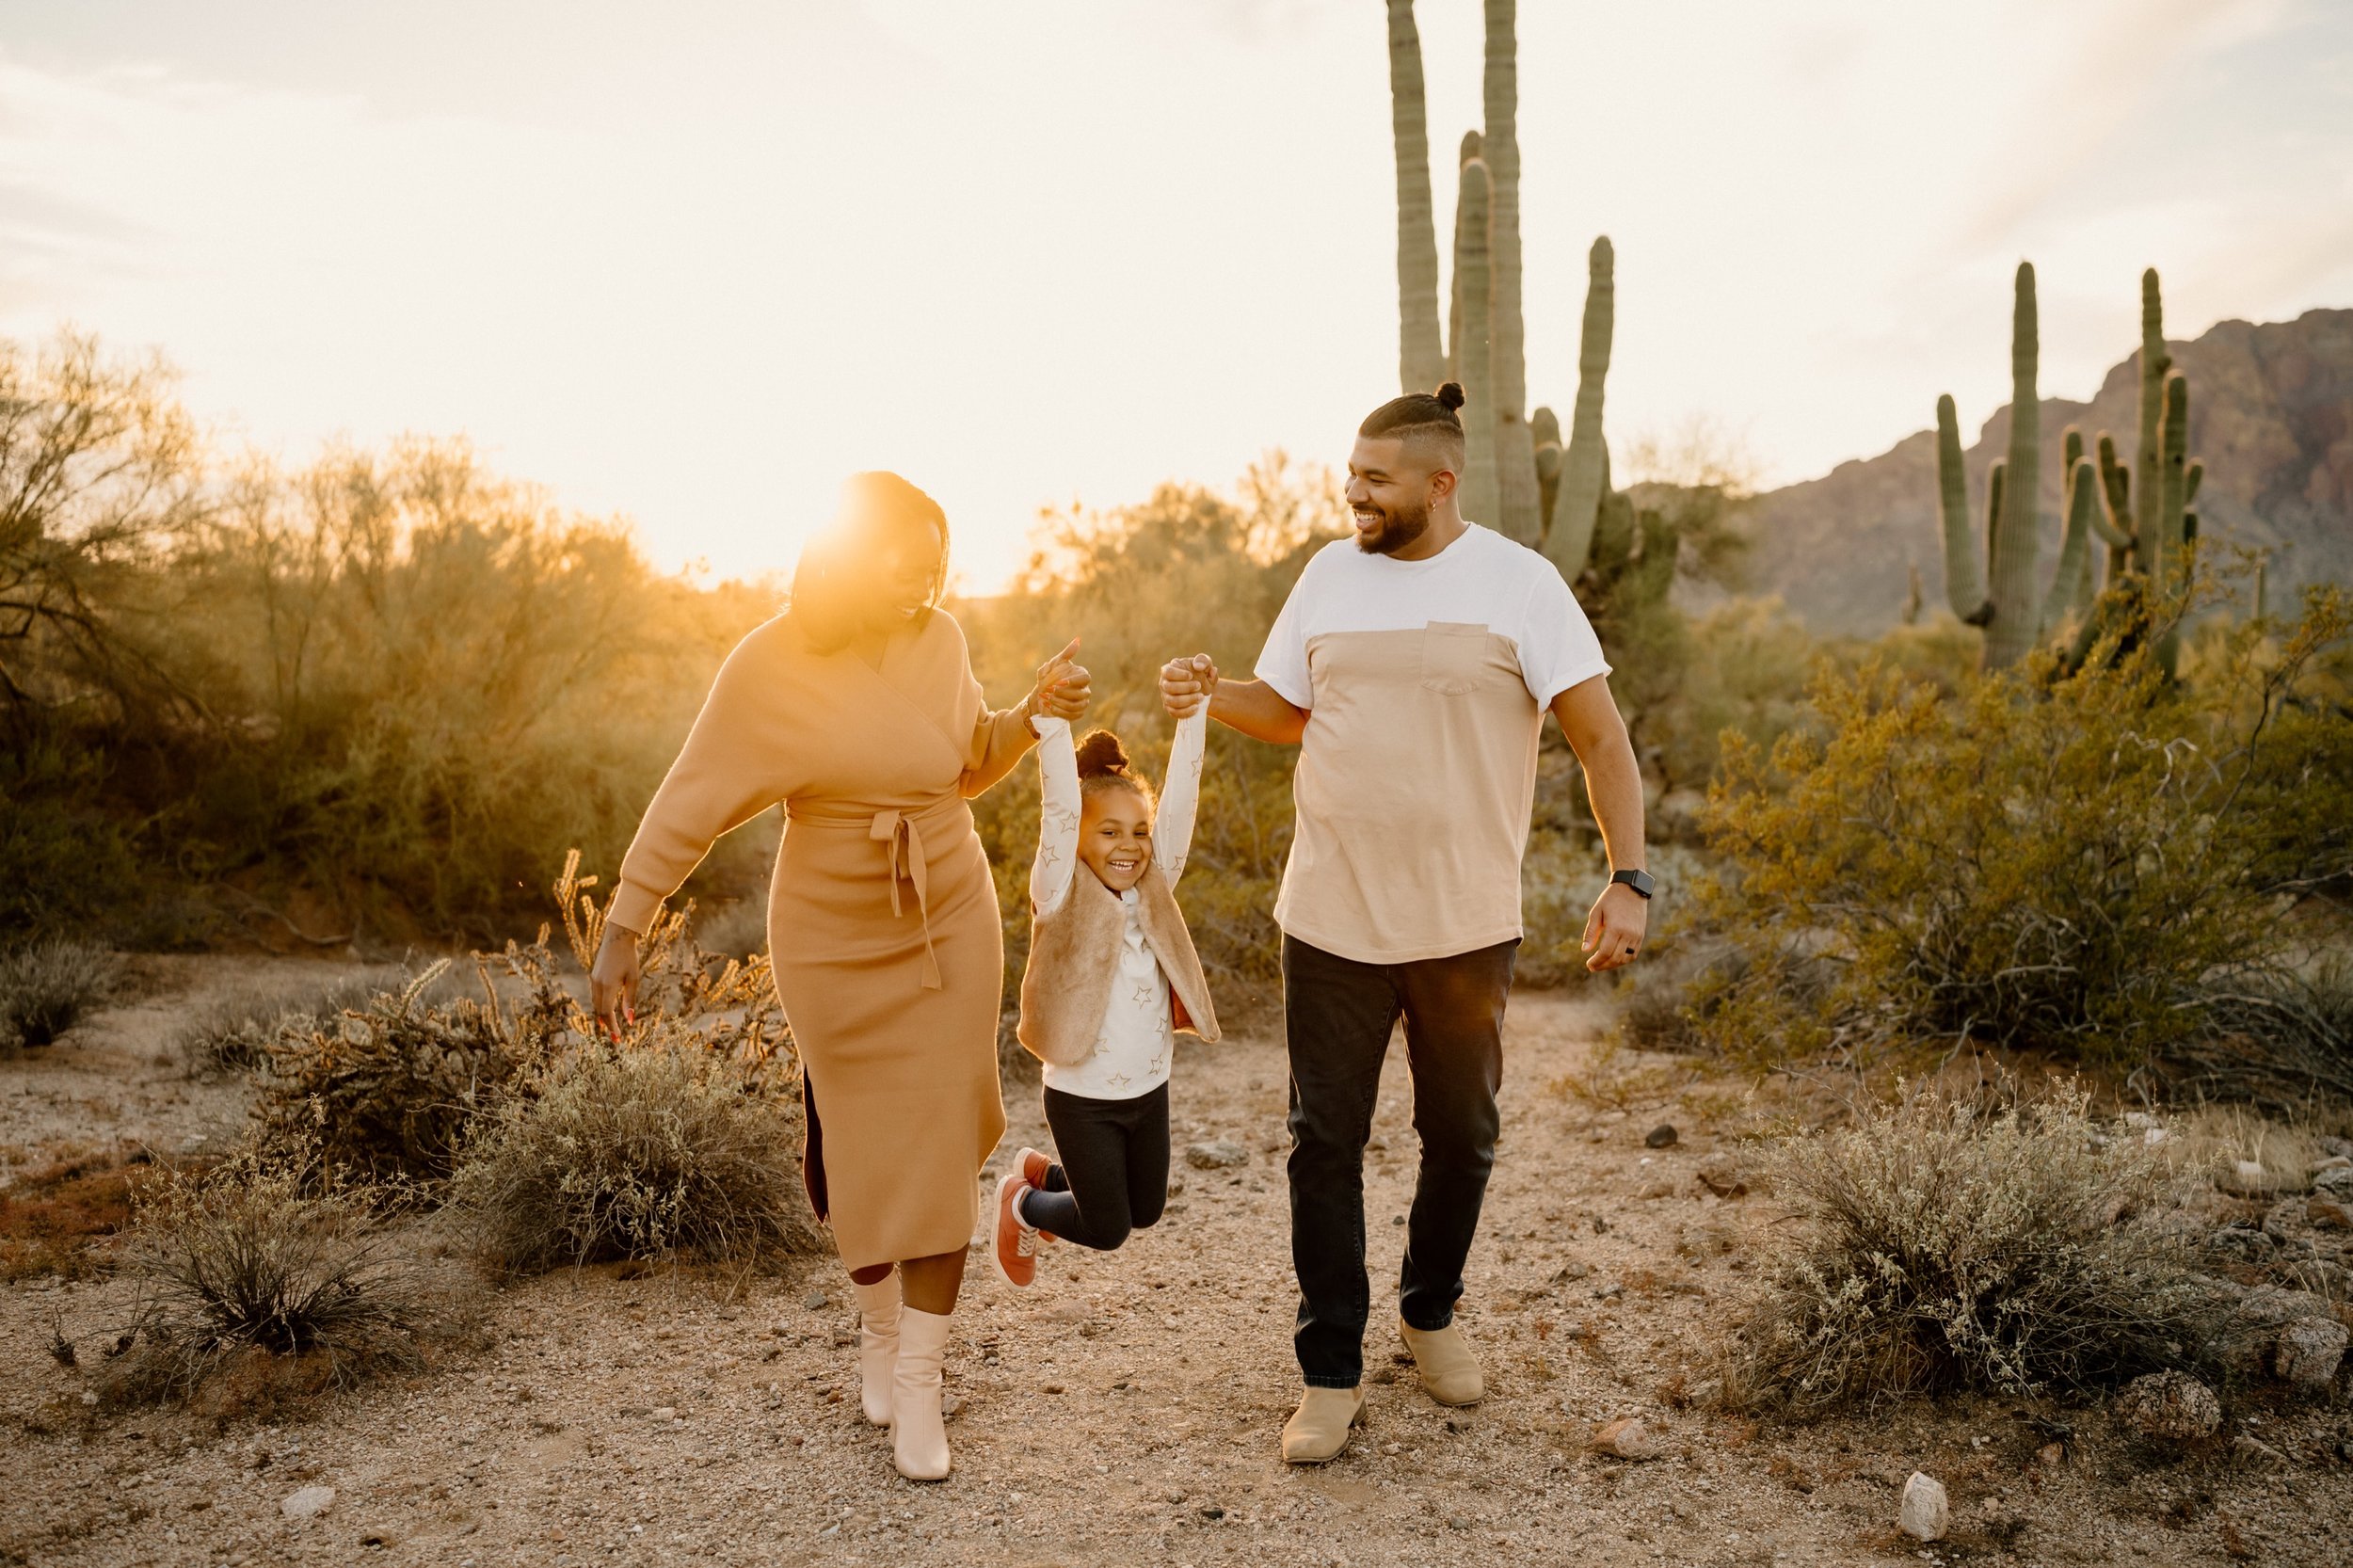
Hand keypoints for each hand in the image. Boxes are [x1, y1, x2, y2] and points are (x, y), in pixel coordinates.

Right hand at [589, 923, 641, 1039]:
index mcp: (608, 986)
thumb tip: (630, 1020)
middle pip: (599, 1011)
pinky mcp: (593, 976)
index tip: (618, 1038)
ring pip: (596, 1004)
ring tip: (611, 1027)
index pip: (607, 1013)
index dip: (612, 1027)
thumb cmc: (629, 957)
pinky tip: (606, 1012)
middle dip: (607, 1025)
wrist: (617, 938)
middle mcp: (597, 985)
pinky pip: (595, 996)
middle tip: (616, 1038)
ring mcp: (593, 980)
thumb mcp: (633, 979)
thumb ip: (630, 1000)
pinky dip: (600, 1006)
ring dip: (603, 1017)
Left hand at [1027, 638, 1090, 721]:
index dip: (1073, 681)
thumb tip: (1077, 640)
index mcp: (1081, 676)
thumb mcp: (1055, 663)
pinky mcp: (1077, 714)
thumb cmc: (1050, 676)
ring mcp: (1082, 703)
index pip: (1085, 678)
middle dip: (1064, 694)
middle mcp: (1085, 690)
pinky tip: (1050, 707)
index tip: (1059, 682)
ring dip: (1062, 703)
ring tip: (1047, 699)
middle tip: (1049, 690)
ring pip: (1078, 706)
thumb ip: (1067, 653)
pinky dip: (1061, 712)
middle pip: (1082, 694)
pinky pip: (1074, 716)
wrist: (1041, 694)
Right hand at [1160, 653, 1217, 717]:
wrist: (1205, 688)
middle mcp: (1164, 683)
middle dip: (1185, 687)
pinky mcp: (1170, 708)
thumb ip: (1203, 660)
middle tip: (1199, 686)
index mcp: (1169, 669)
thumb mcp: (1205, 664)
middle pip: (1168, 687)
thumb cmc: (1202, 673)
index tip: (1191, 676)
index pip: (1167, 672)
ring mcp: (1166, 697)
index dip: (1178, 675)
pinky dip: (1186, 711)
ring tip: (1201, 697)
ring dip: (1187, 700)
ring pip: (1171, 701)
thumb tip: (1198, 666)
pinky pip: (1174, 712)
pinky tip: (1196, 707)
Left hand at [1581, 882, 1649, 972]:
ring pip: (1626, 958)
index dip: (1596, 961)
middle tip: (1593, 967)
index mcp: (1615, 927)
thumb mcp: (1596, 912)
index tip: (1589, 964)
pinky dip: (1624, 959)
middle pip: (1615, 958)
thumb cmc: (1610, 899)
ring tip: (1602, 964)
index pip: (1605, 952)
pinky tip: (1614, 959)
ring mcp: (1637, 935)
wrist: (1631, 888)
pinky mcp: (1641, 935)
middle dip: (1603, 965)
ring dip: (1613, 965)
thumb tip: (1585, 950)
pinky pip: (1633, 954)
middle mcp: (1629, 933)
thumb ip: (1591, 932)